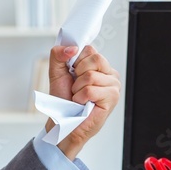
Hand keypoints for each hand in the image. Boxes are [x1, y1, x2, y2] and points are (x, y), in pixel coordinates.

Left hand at [45, 44, 121, 160]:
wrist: (64, 121)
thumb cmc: (64, 100)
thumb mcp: (56, 72)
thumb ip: (58, 54)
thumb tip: (72, 48)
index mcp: (99, 65)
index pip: (90, 50)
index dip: (76, 61)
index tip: (72, 74)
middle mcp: (110, 73)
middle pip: (95, 59)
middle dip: (78, 75)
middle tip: (76, 87)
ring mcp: (114, 85)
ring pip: (91, 76)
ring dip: (78, 89)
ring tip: (79, 98)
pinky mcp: (112, 98)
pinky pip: (91, 90)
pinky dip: (81, 98)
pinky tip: (83, 104)